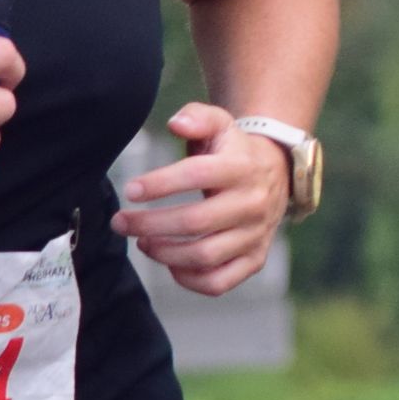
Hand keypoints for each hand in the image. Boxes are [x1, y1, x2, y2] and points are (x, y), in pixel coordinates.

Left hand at [113, 102, 289, 294]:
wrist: (278, 174)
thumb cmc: (234, 151)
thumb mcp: (221, 125)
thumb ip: (198, 118)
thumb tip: (177, 124)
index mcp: (243, 168)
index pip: (199, 175)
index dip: (160, 184)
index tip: (131, 190)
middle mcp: (253, 203)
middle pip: (195, 222)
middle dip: (149, 224)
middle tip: (121, 222)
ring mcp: (256, 234)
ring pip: (205, 255)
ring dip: (164, 252)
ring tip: (143, 241)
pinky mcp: (255, 258)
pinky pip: (220, 281)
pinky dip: (190, 279)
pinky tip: (171, 263)